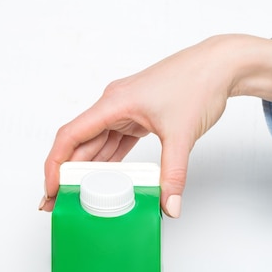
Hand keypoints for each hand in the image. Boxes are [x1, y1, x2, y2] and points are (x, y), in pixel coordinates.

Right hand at [40, 34, 271, 216]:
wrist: (221, 65)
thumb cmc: (198, 83)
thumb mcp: (182, 135)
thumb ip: (173, 174)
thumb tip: (168, 206)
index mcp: (113, 103)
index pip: (70, 136)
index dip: (55, 165)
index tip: (50, 190)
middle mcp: (113, 106)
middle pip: (80, 144)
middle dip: (68, 175)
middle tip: (59, 204)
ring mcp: (125, 112)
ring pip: (97, 145)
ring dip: (88, 172)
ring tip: (78, 198)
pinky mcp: (138, 118)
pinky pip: (115, 143)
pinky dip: (110, 164)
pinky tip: (105, 182)